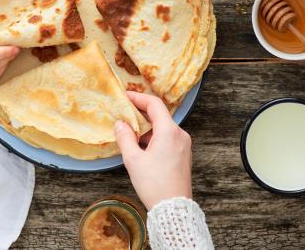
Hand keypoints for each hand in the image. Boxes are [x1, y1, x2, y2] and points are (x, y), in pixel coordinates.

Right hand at [115, 91, 192, 209]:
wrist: (174, 208)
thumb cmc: (154, 184)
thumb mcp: (133, 160)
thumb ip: (125, 138)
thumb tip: (120, 124)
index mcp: (169, 131)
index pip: (154, 104)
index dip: (139, 98)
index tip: (126, 97)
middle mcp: (180, 134)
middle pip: (159, 115)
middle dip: (140, 114)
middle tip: (124, 115)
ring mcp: (183, 144)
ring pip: (163, 127)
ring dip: (146, 128)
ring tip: (129, 134)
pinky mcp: (183, 154)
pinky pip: (167, 138)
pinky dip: (154, 137)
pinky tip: (141, 147)